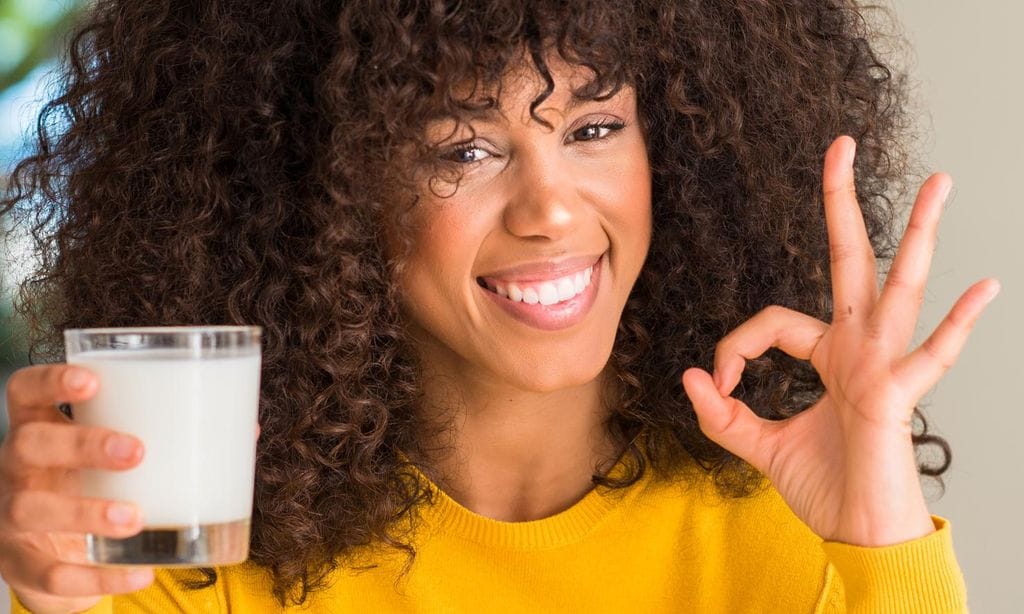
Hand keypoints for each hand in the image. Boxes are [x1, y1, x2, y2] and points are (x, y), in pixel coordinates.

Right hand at [0, 365, 153, 612]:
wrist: (49, 558)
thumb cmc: (92, 486)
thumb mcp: (112, 459)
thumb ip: (171, 438)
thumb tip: (248, 427)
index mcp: (40, 428)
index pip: (26, 390)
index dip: (52, 379)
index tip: (93, 379)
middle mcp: (17, 468)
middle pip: (29, 444)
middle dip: (81, 444)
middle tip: (137, 451)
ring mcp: (12, 517)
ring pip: (31, 509)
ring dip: (87, 512)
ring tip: (136, 517)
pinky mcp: (22, 565)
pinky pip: (50, 573)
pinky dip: (97, 577)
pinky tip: (140, 574)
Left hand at [681, 135, 999, 546]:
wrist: (856, 532)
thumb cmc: (822, 486)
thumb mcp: (758, 445)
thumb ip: (721, 414)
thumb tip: (687, 378)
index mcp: (828, 354)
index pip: (772, 321)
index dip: (734, 348)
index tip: (719, 385)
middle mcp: (858, 348)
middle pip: (850, 262)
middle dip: (841, 205)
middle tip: (839, 145)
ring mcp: (882, 365)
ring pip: (901, 286)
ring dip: (919, 234)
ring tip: (940, 181)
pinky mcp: (897, 396)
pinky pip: (932, 356)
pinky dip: (960, 325)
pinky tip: (986, 286)